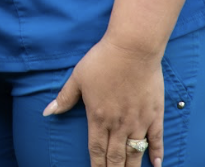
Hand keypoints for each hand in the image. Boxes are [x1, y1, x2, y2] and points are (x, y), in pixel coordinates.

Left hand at [42, 36, 163, 166]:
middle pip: (115, 157)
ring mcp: (138, 121)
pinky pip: (157, 140)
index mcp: (98, 117)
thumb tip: (48, 112)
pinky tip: (157, 165)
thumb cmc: (102, 60)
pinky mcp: (155, 115)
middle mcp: (119, 124)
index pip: (96, 150)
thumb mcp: (77, 78)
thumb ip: (64, 98)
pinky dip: (157, 154)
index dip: (96, 166)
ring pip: (135, 153)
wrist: (132, 49)